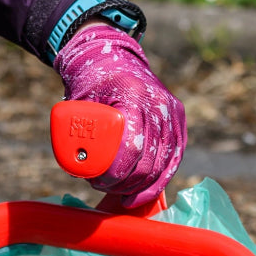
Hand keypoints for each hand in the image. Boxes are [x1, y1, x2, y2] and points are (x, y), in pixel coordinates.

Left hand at [55, 24, 186, 206]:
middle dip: (125, 183)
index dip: (116, 173)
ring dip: (140, 186)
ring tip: (120, 193)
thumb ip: (76, 135)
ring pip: (163, 164)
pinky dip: (158, 182)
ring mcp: (172, 111)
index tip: (99, 182)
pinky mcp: (179, 120)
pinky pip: (173, 159)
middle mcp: (158, 102)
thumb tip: (81, 171)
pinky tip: (141, 195)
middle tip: (104, 187)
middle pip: (148, 161)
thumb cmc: (90, 86)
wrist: (114, 60)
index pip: (132, 147)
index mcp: (132, 95)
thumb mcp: (76, 105)